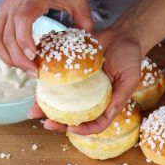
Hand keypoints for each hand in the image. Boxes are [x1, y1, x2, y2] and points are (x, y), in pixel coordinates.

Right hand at [0, 0, 92, 74]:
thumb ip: (83, 16)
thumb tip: (88, 38)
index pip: (22, 19)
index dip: (25, 39)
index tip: (34, 55)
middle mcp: (15, 5)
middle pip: (9, 36)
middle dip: (20, 59)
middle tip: (35, 73)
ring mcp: (4, 12)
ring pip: (0, 40)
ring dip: (11, 59)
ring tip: (28, 70)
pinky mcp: (0, 18)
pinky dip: (4, 54)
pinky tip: (17, 62)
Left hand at [28, 27, 142, 134]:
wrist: (122, 35)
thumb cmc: (130, 57)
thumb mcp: (131, 78)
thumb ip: (121, 96)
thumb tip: (109, 113)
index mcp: (107, 103)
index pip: (96, 124)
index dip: (84, 129)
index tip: (71, 127)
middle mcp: (92, 98)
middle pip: (75, 117)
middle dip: (59, 123)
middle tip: (46, 123)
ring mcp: (81, 87)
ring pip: (62, 103)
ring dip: (47, 108)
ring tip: (33, 111)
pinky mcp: (72, 73)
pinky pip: (59, 83)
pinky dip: (47, 87)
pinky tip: (37, 89)